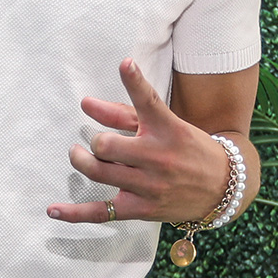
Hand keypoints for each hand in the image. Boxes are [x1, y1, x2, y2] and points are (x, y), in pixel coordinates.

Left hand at [48, 58, 230, 224]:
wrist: (223, 187)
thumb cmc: (187, 149)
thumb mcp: (165, 125)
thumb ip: (123, 112)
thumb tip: (86, 103)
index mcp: (167, 129)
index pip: (149, 101)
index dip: (135, 81)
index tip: (125, 64)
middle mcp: (158, 157)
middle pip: (107, 145)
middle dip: (96, 141)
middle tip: (97, 142)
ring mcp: (149, 186)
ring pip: (99, 173)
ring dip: (81, 161)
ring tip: (80, 155)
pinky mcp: (141, 209)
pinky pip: (101, 212)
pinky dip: (75, 213)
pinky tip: (53, 209)